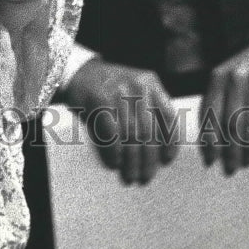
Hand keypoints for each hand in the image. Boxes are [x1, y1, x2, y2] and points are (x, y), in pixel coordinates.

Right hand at [65, 56, 177, 184]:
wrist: (78, 72)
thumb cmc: (109, 87)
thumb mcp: (135, 89)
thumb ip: (149, 109)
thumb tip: (159, 151)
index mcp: (151, 82)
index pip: (168, 117)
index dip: (169, 142)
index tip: (166, 161)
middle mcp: (137, 85)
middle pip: (148, 131)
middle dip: (148, 160)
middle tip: (145, 177)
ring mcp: (118, 91)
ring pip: (131, 135)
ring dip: (131, 162)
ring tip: (129, 176)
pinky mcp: (99, 99)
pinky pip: (111, 133)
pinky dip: (114, 152)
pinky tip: (114, 163)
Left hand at [200, 39, 248, 173]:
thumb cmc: (244, 70)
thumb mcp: (225, 80)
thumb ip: (218, 103)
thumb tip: (212, 142)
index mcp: (217, 77)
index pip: (210, 113)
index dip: (209, 140)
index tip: (209, 160)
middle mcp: (235, 77)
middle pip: (230, 123)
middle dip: (229, 150)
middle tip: (229, 169)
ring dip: (247, 148)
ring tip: (245, 162)